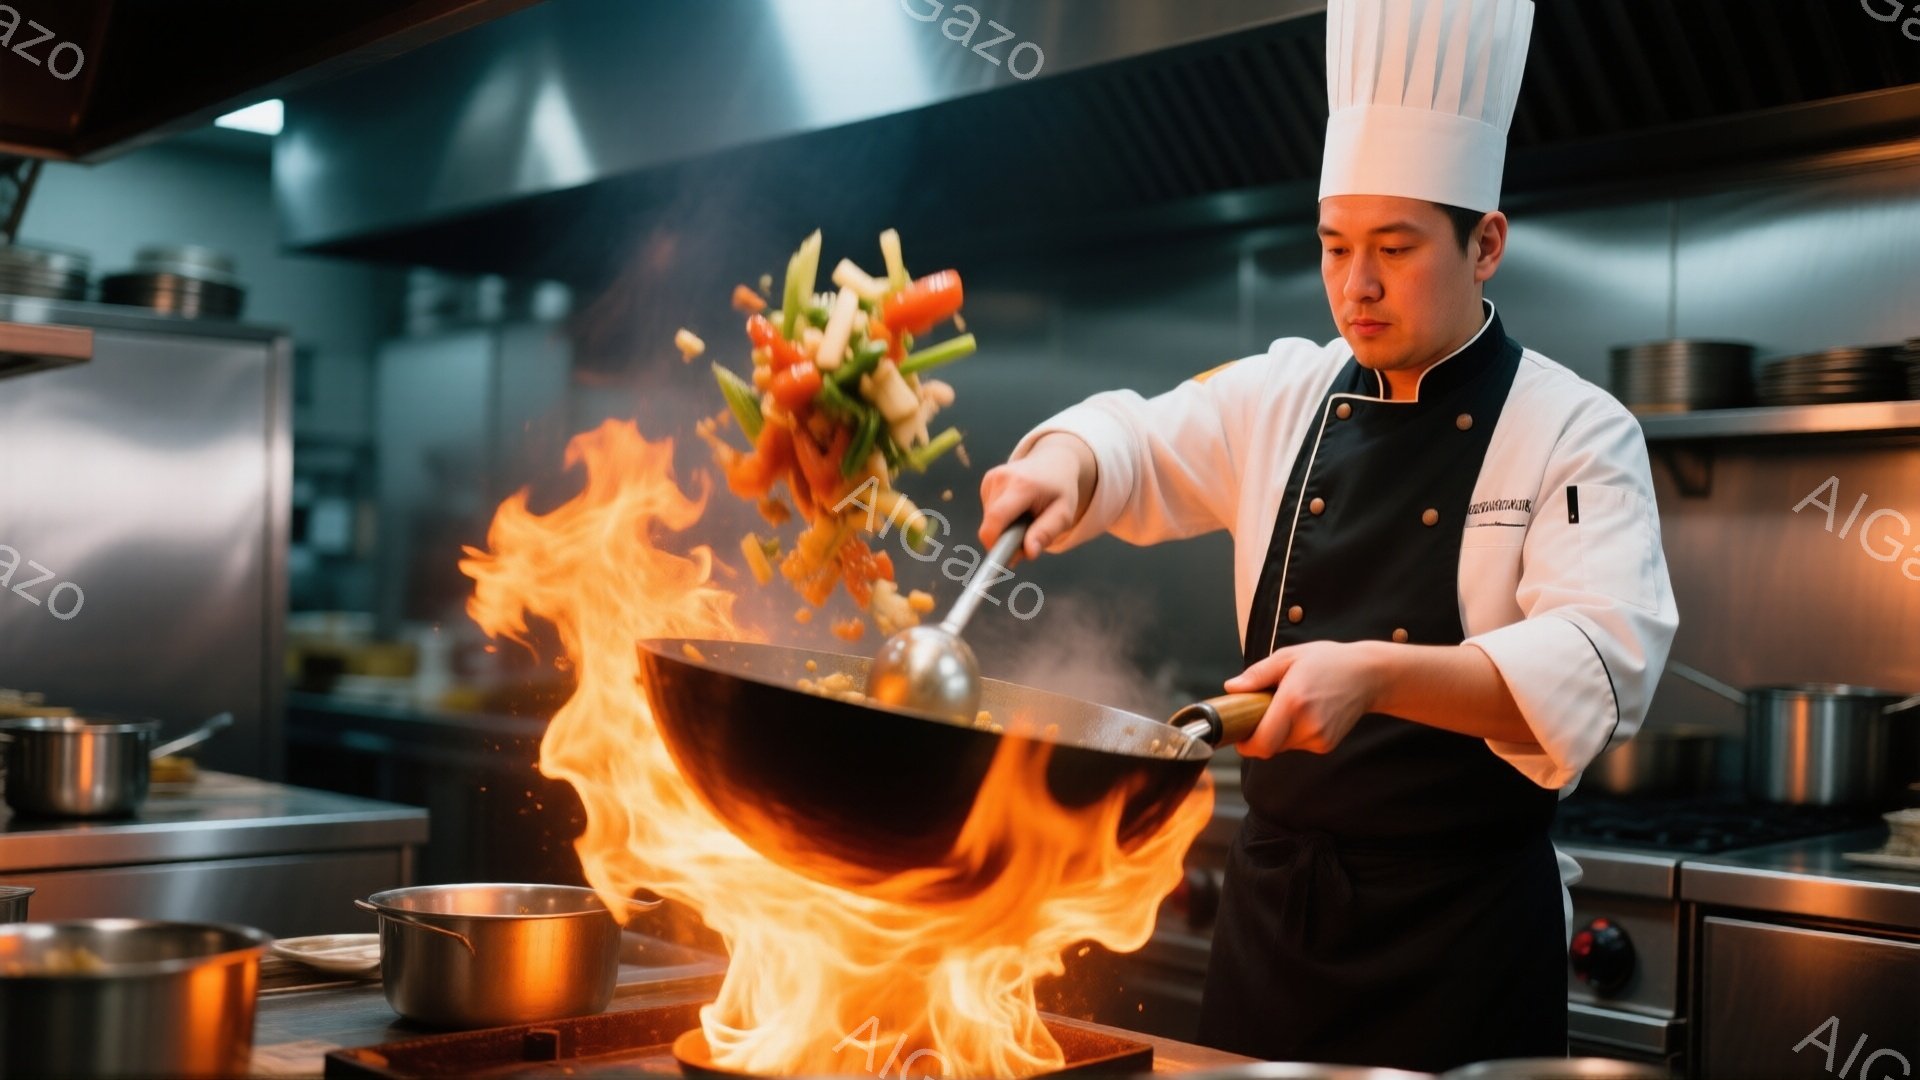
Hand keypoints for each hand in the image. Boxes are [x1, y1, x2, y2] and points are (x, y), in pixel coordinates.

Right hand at [978, 434, 1095, 559]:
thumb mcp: (1064, 514)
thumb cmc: (1061, 491)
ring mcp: (992, 477)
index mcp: (1023, 485)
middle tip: (1027, 540)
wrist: (1054, 462)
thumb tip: (1029, 553)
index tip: (1002, 560)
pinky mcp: (987, 480)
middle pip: (991, 523)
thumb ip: (1046, 533)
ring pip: (989, 519)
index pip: (996, 518)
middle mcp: (1003, 478)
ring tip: (1025, 517)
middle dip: (1005, 539)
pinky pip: (989, 511)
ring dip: (1005, 527)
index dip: (993, 542)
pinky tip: (1017, 508)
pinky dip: (1001, 517)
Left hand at [1224, 641, 1385, 757]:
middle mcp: (1308, 725)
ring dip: (1278, 733)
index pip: (1262, 743)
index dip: (1246, 745)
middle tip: (1264, 710)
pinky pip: (1299, 745)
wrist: (1368, 675)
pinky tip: (1306, 713)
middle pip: (1270, 746)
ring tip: (1291, 706)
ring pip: (1283, 746)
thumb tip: (1231, 688)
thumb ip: (1257, 674)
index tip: (1239, 734)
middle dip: (1260, 733)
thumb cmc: (1327, 662)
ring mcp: (1320, 738)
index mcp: (1293, 702)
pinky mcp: (1327, 744)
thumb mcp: (1288, 657)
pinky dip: (1294, 733)